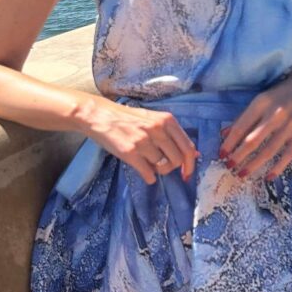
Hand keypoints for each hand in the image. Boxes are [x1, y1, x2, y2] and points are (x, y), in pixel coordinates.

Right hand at [81, 98, 199, 185]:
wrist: (99, 115)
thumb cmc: (127, 118)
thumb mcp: (153, 119)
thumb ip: (172, 135)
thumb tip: (193, 155)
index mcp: (166, 120)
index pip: (188, 146)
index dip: (190, 164)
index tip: (187, 173)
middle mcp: (157, 129)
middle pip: (177, 159)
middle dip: (171, 168)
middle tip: (161, 166)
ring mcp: (143, 141)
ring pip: (163, 167)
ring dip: (158, 171)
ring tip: (148, 164)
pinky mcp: (130, 152)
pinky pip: (148, 173)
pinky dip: (149, 177)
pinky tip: (144, 172)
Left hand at [217, 74, 291, 181]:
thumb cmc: (283, 93)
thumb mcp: (262, 99)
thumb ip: (245, 117)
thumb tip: (225, 135)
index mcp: (261, 103)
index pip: (241, 126)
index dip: (229, 142)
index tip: (221, 154)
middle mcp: (275, 114)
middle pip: (253, 140)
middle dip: (239, 156)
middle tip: (229, 166)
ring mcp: (290, 124)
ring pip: (269, 150)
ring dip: (254, 164)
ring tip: (242, 174)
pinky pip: (288, 154)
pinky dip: (278, 167)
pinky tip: (268, 176)